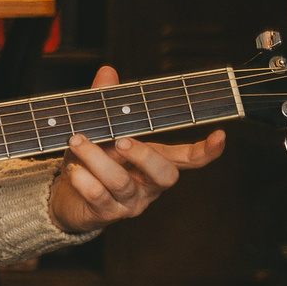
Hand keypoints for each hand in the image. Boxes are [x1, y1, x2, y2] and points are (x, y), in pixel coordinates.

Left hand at [50, 65, 224, 233]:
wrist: (67, 197)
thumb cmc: (90, 161)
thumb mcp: (98, 130)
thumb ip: (105, 104)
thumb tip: (108, 72)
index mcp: (155, 161)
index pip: (189, 158)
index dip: (206, 151)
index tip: (219, 135)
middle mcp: (149, 184)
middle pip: (165, 175)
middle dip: (144, 156)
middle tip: (121, 140)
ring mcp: (131, 202)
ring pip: (123, 183)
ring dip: (98, 160)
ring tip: (77, 142)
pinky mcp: (107, 214)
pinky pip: (100, 198)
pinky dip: (85, 181)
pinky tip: (74, 169)